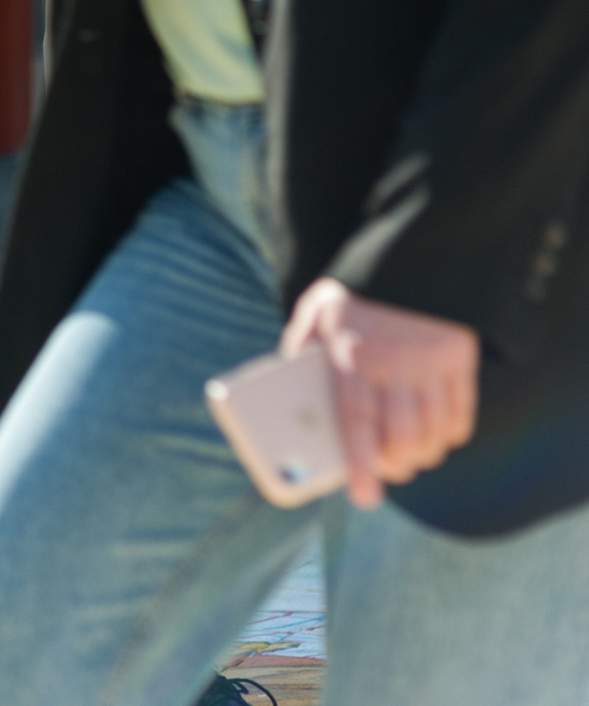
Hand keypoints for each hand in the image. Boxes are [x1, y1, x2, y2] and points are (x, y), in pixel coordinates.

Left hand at [281, 278, 479, 509]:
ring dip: (421, 456)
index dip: (360, 463)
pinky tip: (435, 438)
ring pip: (433, 432)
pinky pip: (459, 414)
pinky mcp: (460, 357)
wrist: (402, 257)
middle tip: (386, 474)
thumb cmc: (346, 300)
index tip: (363, 496)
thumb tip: (293, 410)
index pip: (356, 420)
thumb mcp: (312, 319)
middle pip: (402, 436)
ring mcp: (431, 360)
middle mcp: (394, 360)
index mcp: (350, 353)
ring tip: (407, 459)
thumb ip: (302, 359)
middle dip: (395, 466)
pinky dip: (448, 436)